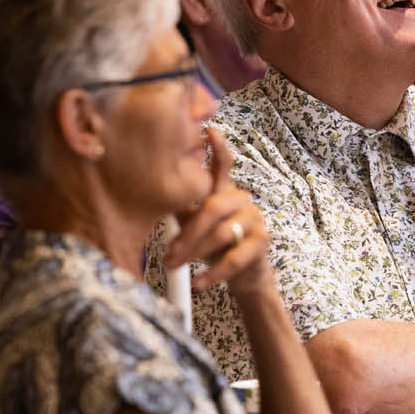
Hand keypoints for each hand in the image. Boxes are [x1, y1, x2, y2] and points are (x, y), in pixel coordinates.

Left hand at [162, 127, 273, 297]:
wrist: (243, 276)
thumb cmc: (215, 246)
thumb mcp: (195, 225)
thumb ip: (182, 209)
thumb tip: (152, 196)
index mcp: (223, 192)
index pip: (223, 166)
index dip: (218, 148)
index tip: (209, 130)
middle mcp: (241, 200)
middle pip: (212, 208)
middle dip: (186, 233)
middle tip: (167, 254)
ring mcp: (254, 219)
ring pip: (221, 234)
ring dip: (194, 253)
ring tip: (175, 267)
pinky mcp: (262, 241)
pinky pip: (234, 258)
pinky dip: (213, 274)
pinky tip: (199, 283)